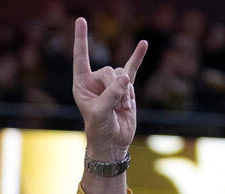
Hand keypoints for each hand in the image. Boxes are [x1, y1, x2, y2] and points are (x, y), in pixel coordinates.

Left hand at [73, 19, 145, 161]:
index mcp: (81, 85)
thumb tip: (125, 78)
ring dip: (124, 92)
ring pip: (122, 74)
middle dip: (114, 86)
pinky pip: (133, 68)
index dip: (81, 40)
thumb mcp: (100, 114)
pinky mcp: (126, 88)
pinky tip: (144, 44)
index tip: (80, 20)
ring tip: (121, 107)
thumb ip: (111, 95)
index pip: (81, 58)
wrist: (113, 142)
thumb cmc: (99, 130)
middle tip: (114, 104)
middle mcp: (95, 81)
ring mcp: (112, 83)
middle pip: (108, 70)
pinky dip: (138, 57)